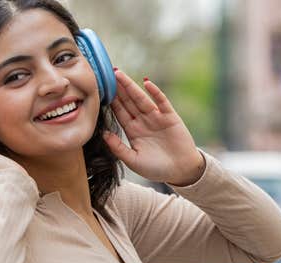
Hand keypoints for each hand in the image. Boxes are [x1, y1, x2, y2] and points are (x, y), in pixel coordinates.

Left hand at [103, 70, 203, 185]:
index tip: (99, 90)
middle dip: (118, 89)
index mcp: (133, 131)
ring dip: (131, 86)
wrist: (181, 171)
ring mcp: (156, 117)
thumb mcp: (133, 160)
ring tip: (120, 75)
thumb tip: (104, 134)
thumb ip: (118, 148)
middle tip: (106, 74)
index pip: (119, 112)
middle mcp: (143, 121)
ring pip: (141, 99)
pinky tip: (146, 83)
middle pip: (128, 102)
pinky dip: (155, 92)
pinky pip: (161, 102)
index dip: (110, 101)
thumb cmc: (156, 168)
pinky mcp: (170, 117)